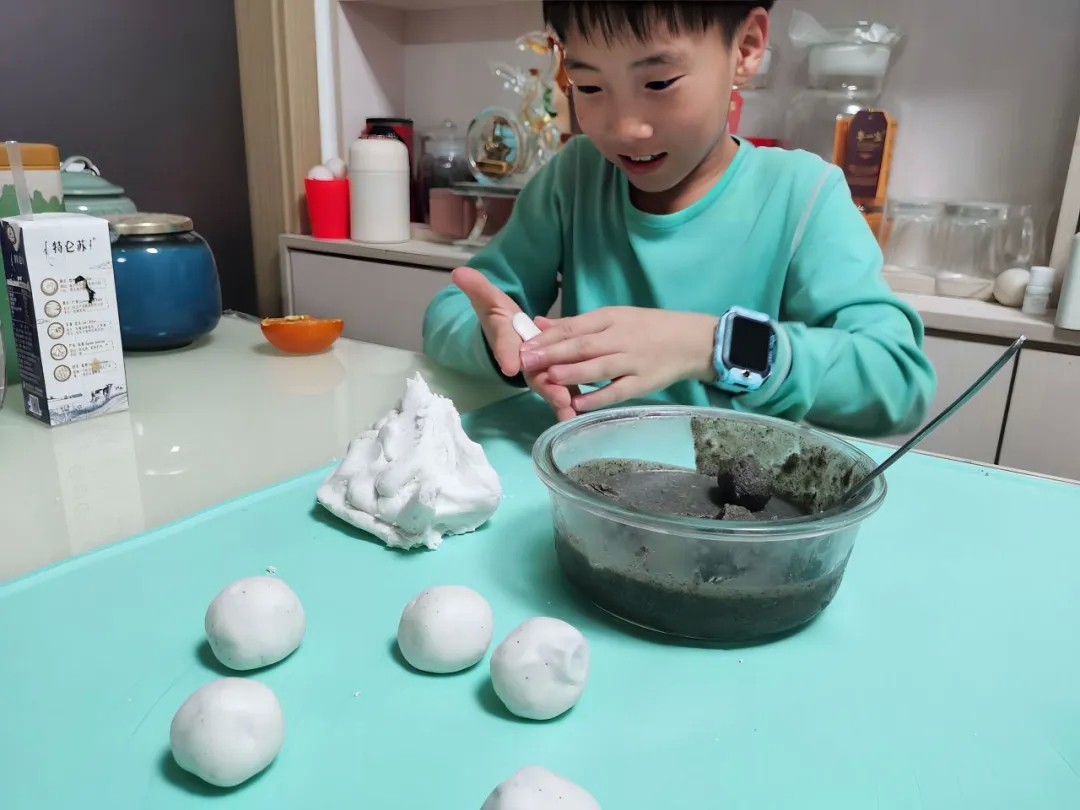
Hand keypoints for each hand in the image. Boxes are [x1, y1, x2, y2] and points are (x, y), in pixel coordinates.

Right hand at [452, 266, 578, 420]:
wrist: (509, 331)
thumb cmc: (499, 315)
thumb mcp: (488, 299)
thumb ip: (478, 288)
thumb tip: (459, 272)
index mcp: (506, 341)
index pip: (504, 347)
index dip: (506, 354)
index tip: (510, 365)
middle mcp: (521, 362)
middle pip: (532, 374)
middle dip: (545, 386)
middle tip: (558, 397)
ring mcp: (537, 371)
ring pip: (549, 386)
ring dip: (560, 399)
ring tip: (571, 413)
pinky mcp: (553, 376)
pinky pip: (563, 389)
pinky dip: (572, 402)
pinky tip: (582, 414)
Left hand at [519, 307, 718, 411]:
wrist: (693, 341)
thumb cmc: (649, 328)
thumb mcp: (614, 318)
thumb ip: (576, 324)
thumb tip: (540, 323)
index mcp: (612, 318)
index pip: (576, 326)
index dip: (549, 336)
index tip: (524, 345)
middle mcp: (621, 338)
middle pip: (584, 345)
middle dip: (553, 353)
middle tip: (527, 361)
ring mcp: (633, 361)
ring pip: (600, 366)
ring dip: (573, 372)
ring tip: (549, 377)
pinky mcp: (644, 383)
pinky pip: (619, 391)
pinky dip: (599, 397)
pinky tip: (579, 403)